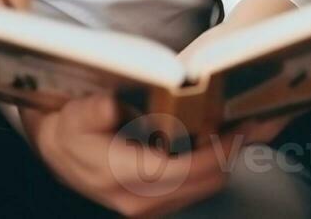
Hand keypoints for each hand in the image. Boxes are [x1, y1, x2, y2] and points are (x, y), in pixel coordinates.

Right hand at [20, 96, 274, 215]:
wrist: (59, 150)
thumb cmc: (70, 129)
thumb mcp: (75, 114)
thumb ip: (93, 110)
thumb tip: (111, 105)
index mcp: (120, 176)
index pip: (176, 171)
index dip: (207, 154)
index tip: (231, 132)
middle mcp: (137, 199)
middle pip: (197, 183)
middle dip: (225, 155)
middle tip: (251, 124)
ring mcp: (147, 204)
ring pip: (200, 189)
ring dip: (223, 161)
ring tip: (242, 130)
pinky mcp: (155, 200)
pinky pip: (194, 188)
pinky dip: (212, 167)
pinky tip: (222, 142)